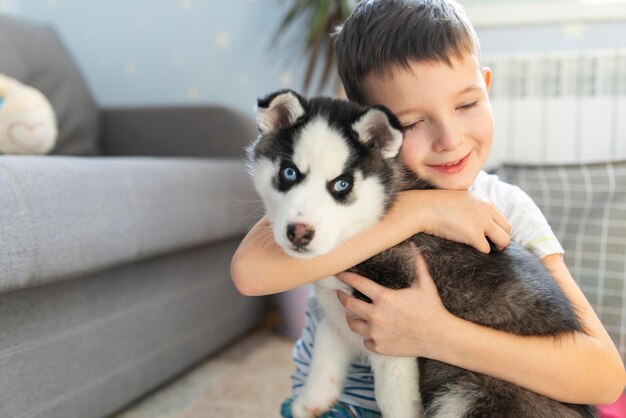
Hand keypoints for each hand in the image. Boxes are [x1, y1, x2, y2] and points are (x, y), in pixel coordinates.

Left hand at [336, 252, 452, 356]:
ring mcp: (376, 333)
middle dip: (342, 297)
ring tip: (352, 313)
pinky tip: (370, 330)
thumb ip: (417, 264)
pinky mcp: (379, 347)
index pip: (357, 283)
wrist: (440, 338)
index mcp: (384, 298)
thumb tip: (414, 245)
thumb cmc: (432, 310)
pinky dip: (366, 335)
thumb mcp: (425, 284)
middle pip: (348, 304)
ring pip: (352, 324)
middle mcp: (376, 316)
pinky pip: (365, 340)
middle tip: (340, 293)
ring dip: (351, 317)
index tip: (339, 274)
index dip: (346, 277)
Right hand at [399, 189, 510, 252]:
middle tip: (494, 245)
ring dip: (497, 247)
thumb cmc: (434, 205)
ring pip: (503, 240)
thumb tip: (475, 221)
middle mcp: (486, 208)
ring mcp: (482, 221)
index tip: (491, 234)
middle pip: (507, 228)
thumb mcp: (458, 199)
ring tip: (488, 249)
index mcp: (483, 198)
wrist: (422, 208)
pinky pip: (486, 248)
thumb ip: (470, 206)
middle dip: (501, 238)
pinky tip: (471, 249)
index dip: (497, 227)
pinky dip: (480, 251)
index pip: (501, 216)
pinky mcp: (474, 235)